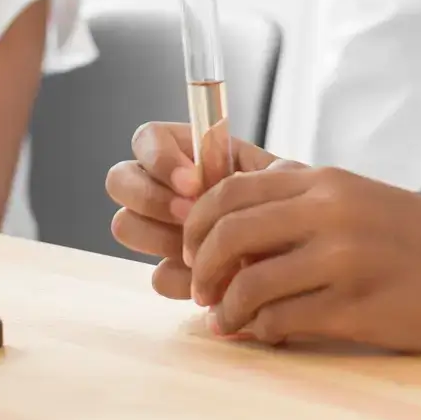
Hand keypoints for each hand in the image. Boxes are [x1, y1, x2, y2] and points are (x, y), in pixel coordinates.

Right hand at [105, 122, 279, 300]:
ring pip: (125, 225)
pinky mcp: (170, 272)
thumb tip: (208, 183)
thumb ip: (241, 171)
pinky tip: (216, 280)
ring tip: (203, 246)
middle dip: (150, 198)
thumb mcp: (275, 178)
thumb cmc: (288, 205)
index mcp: (185, 152)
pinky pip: (157, 275)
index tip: (193, 182)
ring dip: (161, 236)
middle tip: (188, 214)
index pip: (146, 139)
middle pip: (118, 180)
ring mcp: (160, 230)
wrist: (302, 255)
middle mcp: (162, 187)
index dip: (159, 158)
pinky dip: (186, 279)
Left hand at [183, 166, 420, 351]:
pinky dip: (262, 331)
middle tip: (202, 289)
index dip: (198, 223)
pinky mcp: (357, 307)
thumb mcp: (365, 199)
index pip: (232, 189)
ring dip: (227, 308)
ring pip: (249, 284)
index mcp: (329, 181)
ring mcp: (344, 260)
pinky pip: (282, 321)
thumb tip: (236, 218)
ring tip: (227, 319)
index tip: (195, 249)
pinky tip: (268, 333)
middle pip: (228, 231)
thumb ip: (306, 202)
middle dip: (202, 266)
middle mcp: (331, 212)